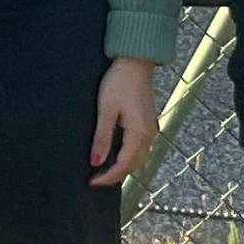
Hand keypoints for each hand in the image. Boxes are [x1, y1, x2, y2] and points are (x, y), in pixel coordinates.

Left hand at [88, 58, 158, 187]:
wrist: (136, 61)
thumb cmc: (119, 82)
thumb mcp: (106, 110)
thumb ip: (102, 138)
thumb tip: (95, 162)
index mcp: (140, 133)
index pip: (124, 165)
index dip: (107, 177)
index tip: (91, 182)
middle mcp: (150, 135)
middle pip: (134, 165)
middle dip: (116, 175)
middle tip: (96, 179)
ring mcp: (152, 129)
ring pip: (139, 158)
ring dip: (123, 166)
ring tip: (103, 169)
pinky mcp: (149, 122)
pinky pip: (141, 147)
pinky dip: (128, 156)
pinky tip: (116, 153)